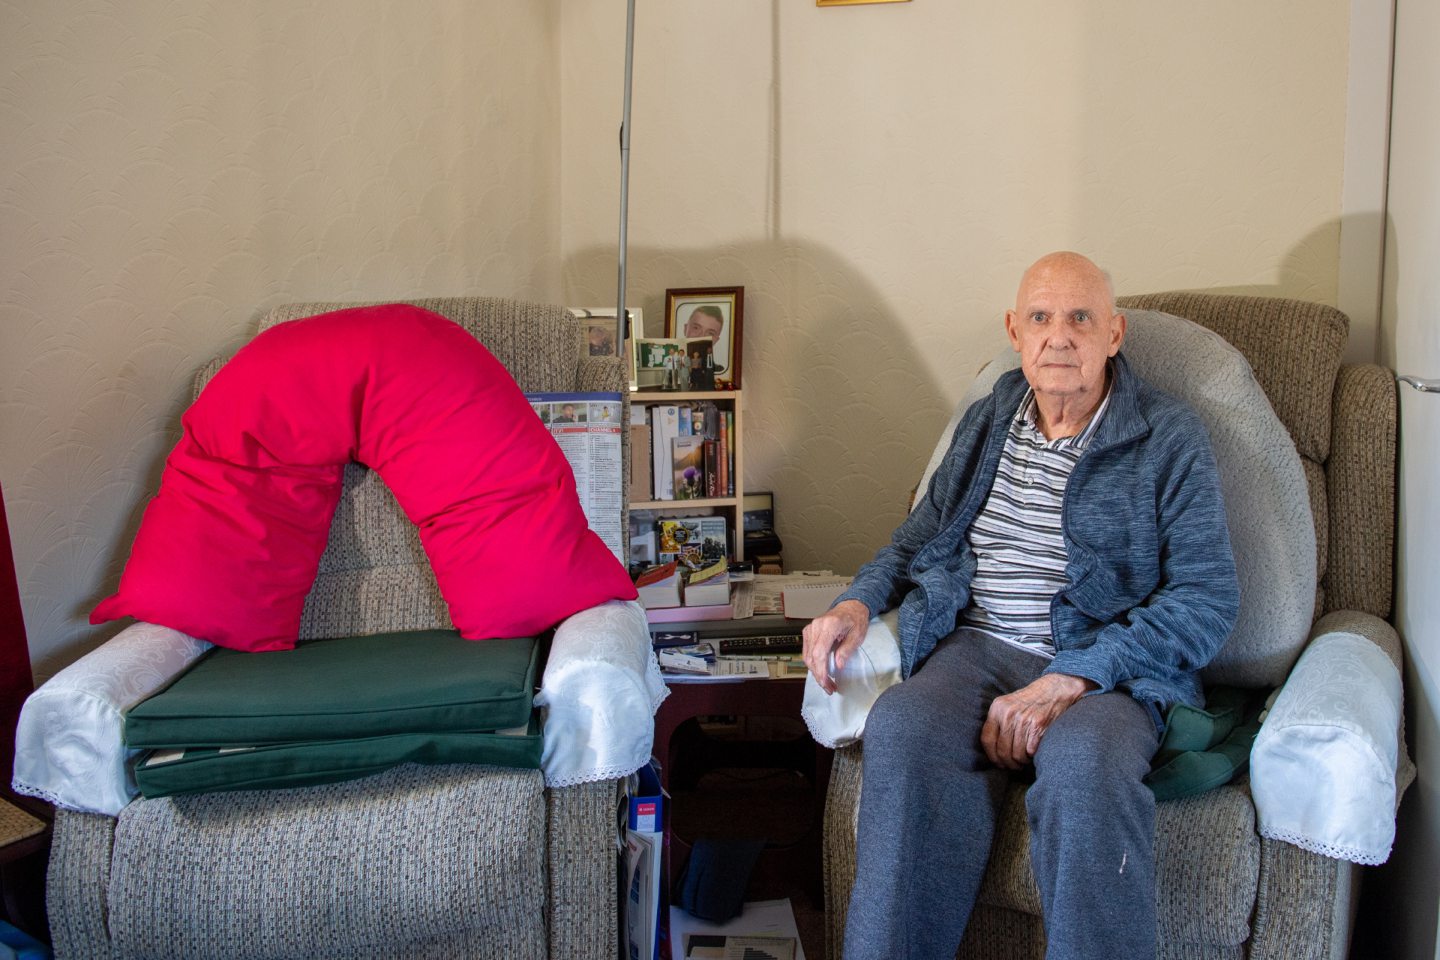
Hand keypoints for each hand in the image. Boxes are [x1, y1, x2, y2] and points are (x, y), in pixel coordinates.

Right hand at [802, 599, 870, 694]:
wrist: (850, 607)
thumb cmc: (855, 619)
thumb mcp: (857, 635)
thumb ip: (847, 650)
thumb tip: (838, 665)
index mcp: (829, 625)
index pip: (819, 652)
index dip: (821, 671)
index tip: (827, 683)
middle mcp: (816, 626)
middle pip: (811, 656)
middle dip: (819, 675)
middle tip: (829, 687)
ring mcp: (810, 629)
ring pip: (807, 656)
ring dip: (816, 672)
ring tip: (827, 683)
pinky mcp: (808, 632)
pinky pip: (807, 652)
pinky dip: (813, 664)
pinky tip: (821, 672)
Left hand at [980, 673, 1097, 768]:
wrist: (1055, 689)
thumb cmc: (1031, 701)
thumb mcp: (1008, 705)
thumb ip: (998, 722)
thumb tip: (992, 750)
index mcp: (997, 708)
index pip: (986, 739)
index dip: (991, 756)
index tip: (997, 762)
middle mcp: (1008, 714)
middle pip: (1002, 751)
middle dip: (1008, 763)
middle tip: (1013, 766)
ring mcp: (1023, 720)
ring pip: (1016, 755)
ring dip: (1021, 762)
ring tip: (1024, 759)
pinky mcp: (1038, 726)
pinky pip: (1030, 752)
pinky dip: (1031, 756)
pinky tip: (1033, 753)